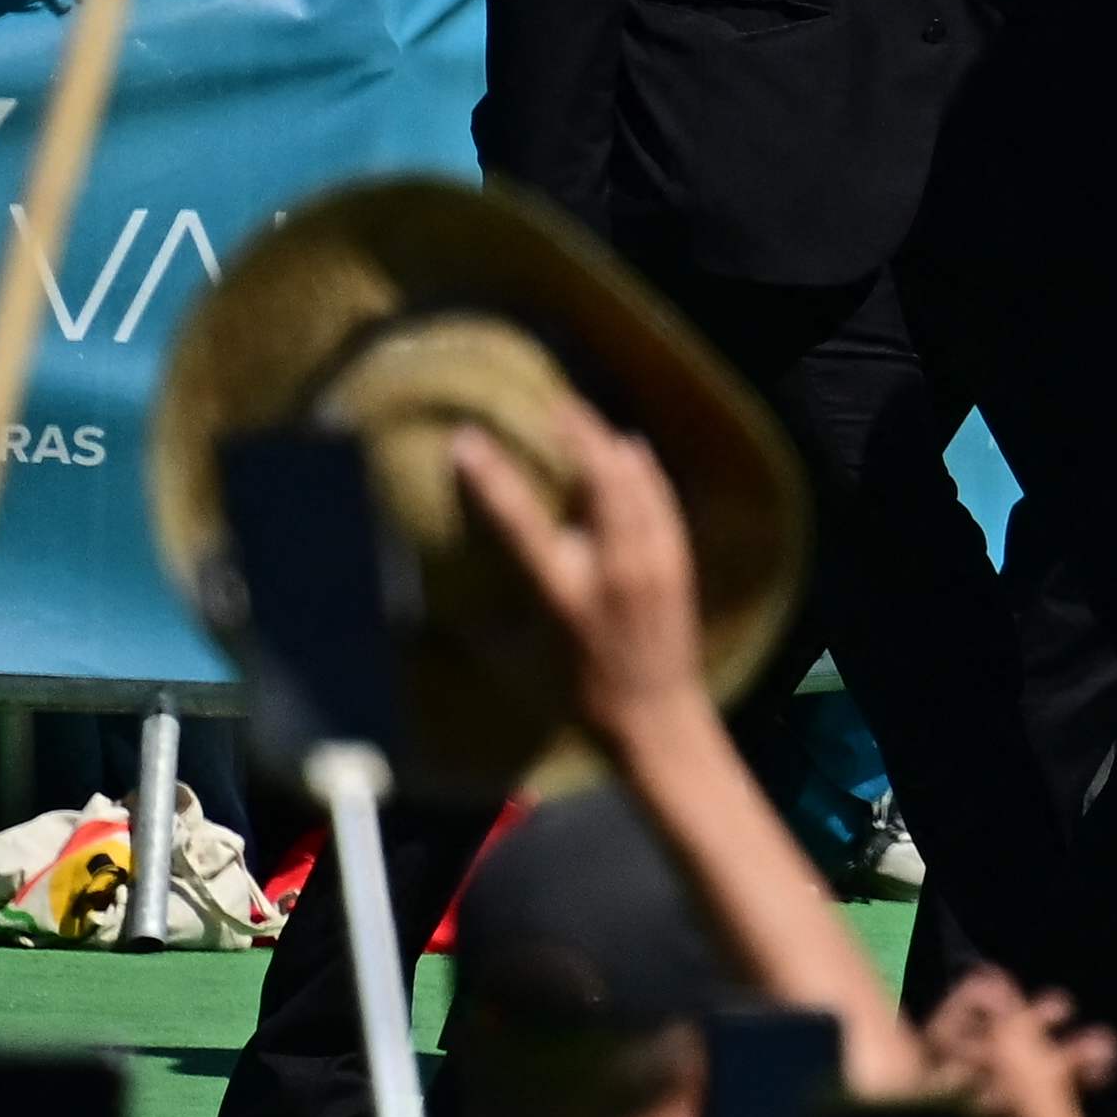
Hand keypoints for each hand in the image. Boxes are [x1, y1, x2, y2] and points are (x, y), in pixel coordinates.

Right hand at [450, 390, 711, 737]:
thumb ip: (487, 611)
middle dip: (573, 432)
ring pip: (635, 478)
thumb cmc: (576, 693)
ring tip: (580, 414)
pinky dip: (642, 467)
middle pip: (597, 478)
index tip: (466, 439)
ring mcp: (654, 558)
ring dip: (606, 441)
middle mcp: (613, 566)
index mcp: (563, 591)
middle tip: (547, 398)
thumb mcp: (520, 657)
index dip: (492, 475)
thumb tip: (436, 587)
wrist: (657, 718)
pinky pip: (660, 496)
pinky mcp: (680, 559)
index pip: (521, 520)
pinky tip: (629, 448)